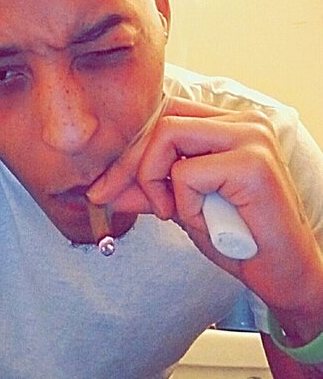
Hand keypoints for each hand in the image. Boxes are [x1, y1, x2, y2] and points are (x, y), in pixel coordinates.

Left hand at [88, 97, 322, 334]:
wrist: (284, 276)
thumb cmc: (238, 239)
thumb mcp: (183, 207)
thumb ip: (149, 188)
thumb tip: (107, 186)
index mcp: (230, 124)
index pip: (168, 114)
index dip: (133, 147)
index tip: (107, 183)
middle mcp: (244, 121)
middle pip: (163, 120)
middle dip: (129, 162)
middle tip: (110, 195)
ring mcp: (252, 137)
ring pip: (168, 135)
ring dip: (155, 179)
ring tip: (171, 211)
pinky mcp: (252, 163)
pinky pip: (188, 173)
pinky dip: (184, 204)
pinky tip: (203, 222)